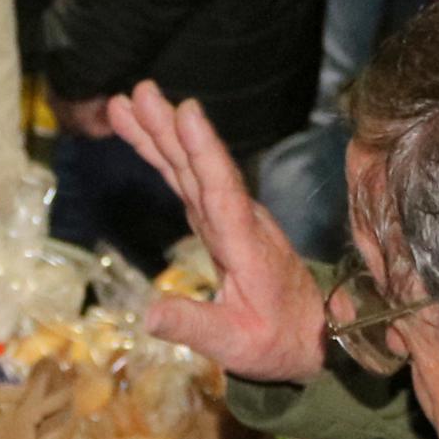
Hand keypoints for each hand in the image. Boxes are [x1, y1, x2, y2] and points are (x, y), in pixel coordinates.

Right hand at [93, 85, 327, 383]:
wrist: (311, 333)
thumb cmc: (277, 340)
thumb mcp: (236, 345)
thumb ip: (193, 326)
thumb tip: (149, 315)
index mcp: (246, 245)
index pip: (223, 192)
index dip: (205, 152)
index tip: (187, 113)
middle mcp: (238, 220)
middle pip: (200, 168)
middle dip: (169, 130)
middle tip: (141, 93)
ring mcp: (227, 216)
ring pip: (190, 167)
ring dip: (160, 133)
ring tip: (127, 101)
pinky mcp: (216, 218)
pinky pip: (186, 177)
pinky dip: (163, 153)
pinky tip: (139, 130)